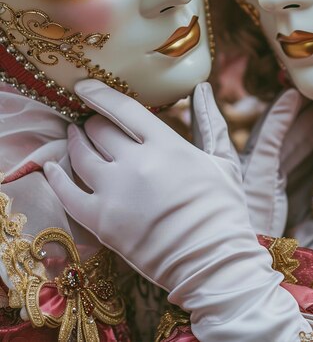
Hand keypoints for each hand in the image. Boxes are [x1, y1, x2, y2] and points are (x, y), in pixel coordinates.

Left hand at [45, 80, 312, 340]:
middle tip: (91, 121)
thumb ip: (209, 121)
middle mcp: (135, 164)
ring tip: (74, 136)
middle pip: (99, 130)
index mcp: (166, 145)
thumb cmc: (222, 209)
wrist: (213, 262)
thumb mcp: (223, 160)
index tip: (84, 86)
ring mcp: (115, 193)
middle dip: (92, 121)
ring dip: (74, 141)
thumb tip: (202, 88)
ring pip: (80, 156)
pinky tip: (52, 167)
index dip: (99, 94)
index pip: (123, 108)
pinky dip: (56, 177)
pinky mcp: (101, 222)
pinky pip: (67, 194)